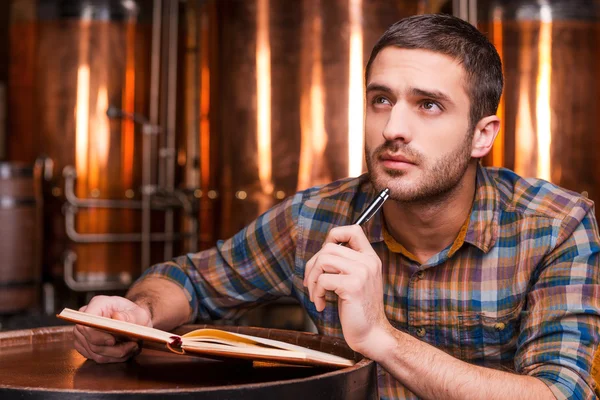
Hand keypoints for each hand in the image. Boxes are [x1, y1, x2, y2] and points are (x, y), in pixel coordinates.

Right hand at [73, 295, 152, 362]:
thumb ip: (130, 316)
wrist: (134, 321)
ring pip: (94, 352)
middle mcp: (86, 318)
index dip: (97, 335)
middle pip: (90, 341)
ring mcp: (83, 333)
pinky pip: (96, 357)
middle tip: (133, 346)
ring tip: (132, 348)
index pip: (86, 323)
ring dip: (115, 354)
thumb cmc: (135, 315)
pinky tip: (125, 351)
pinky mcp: (85, 345)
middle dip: (113, 348)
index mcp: (98, 304)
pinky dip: (112, 358)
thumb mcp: (139, 313)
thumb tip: (117, 318)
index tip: (113, 341)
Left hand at [303, 225, 391, 357]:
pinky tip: (320, 304)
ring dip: (312, 279)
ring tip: (315, 294)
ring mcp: (362, 273)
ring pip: (323, 260)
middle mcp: (368, 262)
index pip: (353, 230)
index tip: (324, 255)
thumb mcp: (356, 280)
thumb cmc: (358, 310)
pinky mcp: (353, 286)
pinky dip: (316, 292)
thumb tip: (321, 252)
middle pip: (329, 247)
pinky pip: (323, 280)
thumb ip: (345, 264)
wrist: (372, 334)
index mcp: (370, 258)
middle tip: (311, 283)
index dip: (334, 236)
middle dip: (313, 265)